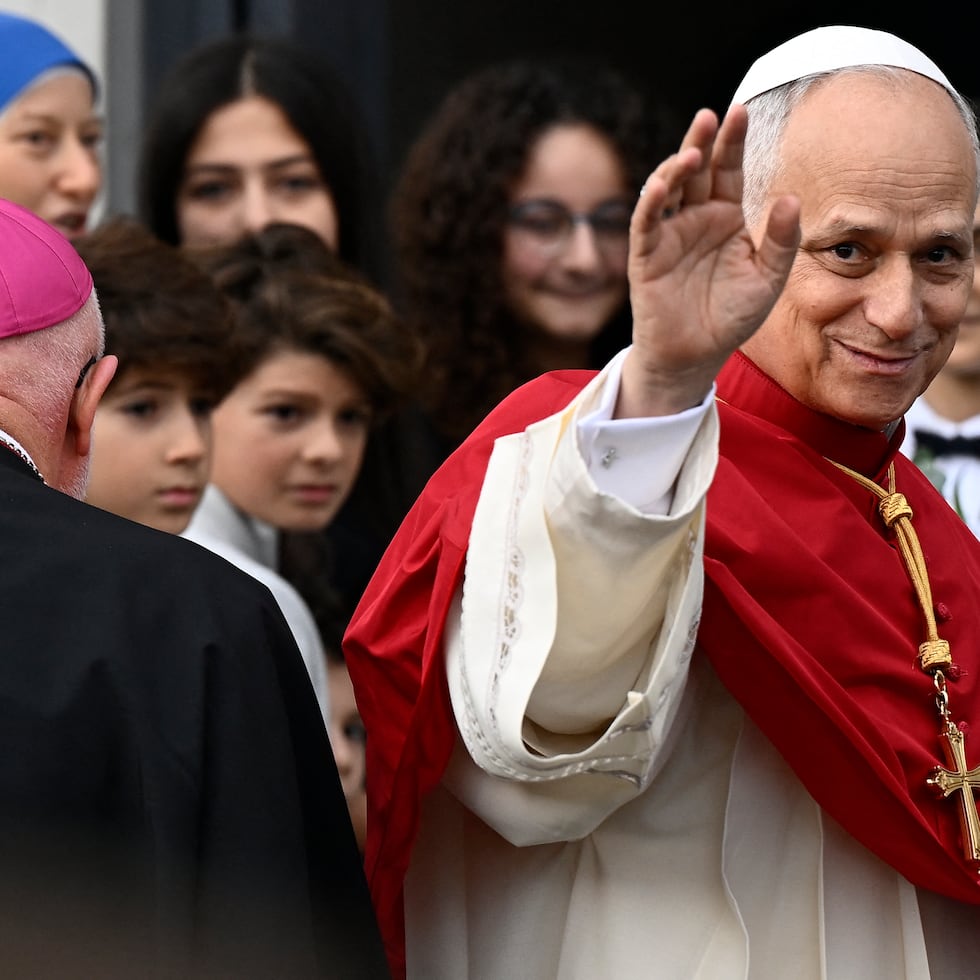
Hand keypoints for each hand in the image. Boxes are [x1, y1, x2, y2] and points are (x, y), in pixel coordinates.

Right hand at [616, 105, 800, 417]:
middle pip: (696, 170)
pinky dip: (652, 202)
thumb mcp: (768, 280)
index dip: (732, 142)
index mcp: (725, 217)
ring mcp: (668, 234)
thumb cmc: (730, 317)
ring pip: (668, 189)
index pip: (728, 170)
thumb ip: (781, 241)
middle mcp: (695, 219)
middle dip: (702, 141)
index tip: (740, 111)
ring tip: (692, 152)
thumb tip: (791, 199)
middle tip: (711, 116)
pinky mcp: (646, 255)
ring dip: (675, 167)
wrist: (695, 355)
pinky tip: (663, 184)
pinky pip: (646, 223)